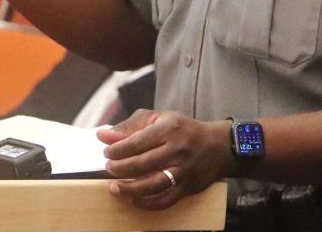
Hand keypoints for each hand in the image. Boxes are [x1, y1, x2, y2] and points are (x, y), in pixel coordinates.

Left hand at [96, 109, 233, 209]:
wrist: (217, 146)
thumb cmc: (182, 130)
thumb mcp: (158, 118)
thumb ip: (129, 126)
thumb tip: (103, 136)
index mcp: (168, 129)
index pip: (137, 141)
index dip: (117, 149)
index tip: (107, 153)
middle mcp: (177, 150)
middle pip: (143, 163)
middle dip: (121, 168)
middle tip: (108, 169)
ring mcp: (183, 171)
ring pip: (154, 184)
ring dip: (130, 188)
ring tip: (115, 187)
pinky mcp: (187, 188)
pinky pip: (165, 200)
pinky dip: (147, 203)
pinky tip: (133, 199)